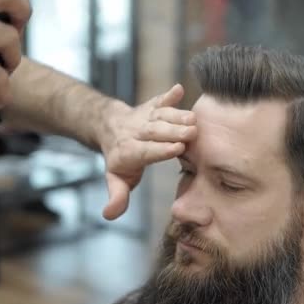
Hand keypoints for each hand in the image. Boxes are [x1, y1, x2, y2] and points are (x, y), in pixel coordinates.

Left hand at [98, 84, 196, 219]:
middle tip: (192, 133)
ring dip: (177, 115)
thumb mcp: (117, 180)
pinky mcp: (151, 106)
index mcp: (128, 152)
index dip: (160, 149)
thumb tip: (109, 215)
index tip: (177, 149)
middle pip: (155, 131)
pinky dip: (169, 94)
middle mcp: (136, 132)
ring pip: (160, 115)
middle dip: (173, 131)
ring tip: (194, 119)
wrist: (110, 127)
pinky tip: (179, 89)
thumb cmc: (120, 159)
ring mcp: (144, 117)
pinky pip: (159, 99)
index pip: (145, 151)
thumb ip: (117, 197)